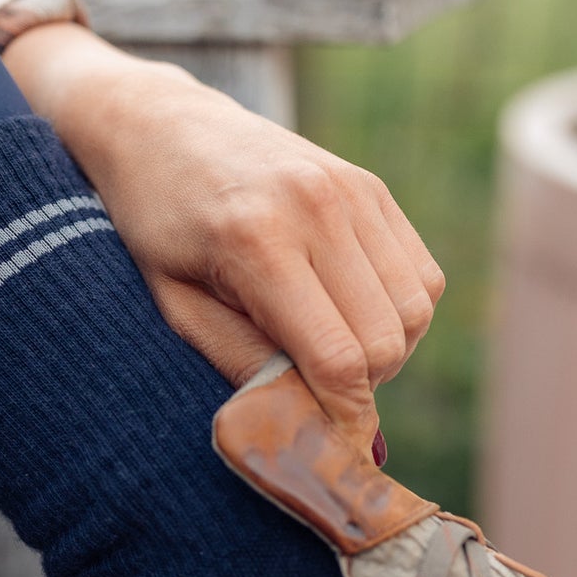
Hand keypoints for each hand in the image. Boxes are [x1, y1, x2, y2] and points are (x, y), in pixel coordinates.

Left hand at [3, 25, 444, 439]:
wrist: (158, 129)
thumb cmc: (154, 227)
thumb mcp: (175, 307)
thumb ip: (242, 364)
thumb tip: (306, 427)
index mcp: (258, 241)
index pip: (337, 357)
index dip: (342, 416)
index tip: (331, 447)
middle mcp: (319, 207)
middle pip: (387, 340)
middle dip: (362, 387)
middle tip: (317, 392)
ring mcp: (354, 190)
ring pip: (416, 310)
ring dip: (387, 351)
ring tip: (331, 350)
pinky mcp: (372, 187)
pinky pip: (422, 275)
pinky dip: (400, 312)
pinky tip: (350, 314)